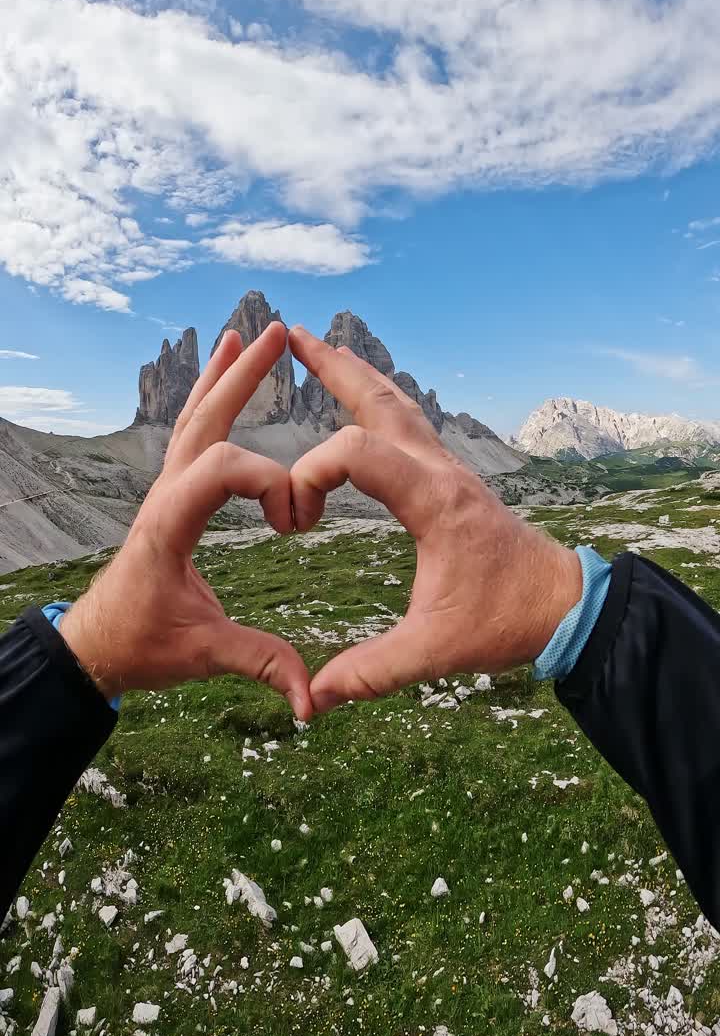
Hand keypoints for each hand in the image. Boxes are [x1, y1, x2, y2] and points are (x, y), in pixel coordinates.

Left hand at [60, 325, 311, 719]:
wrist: (98, 643)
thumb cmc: (143, 645)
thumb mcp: (202, 655)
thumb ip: (259, 664)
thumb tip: (308, 701)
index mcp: (169, 524)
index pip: (222, 467)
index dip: (269, 481)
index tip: (296, 522)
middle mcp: (164, 495)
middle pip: (204, 419)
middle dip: (243, 377)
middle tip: (277, 335)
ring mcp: (165, 489)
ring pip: (194, 419)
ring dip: (224, 377)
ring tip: (248, 335)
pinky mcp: (171, 494)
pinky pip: (191, 436)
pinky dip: (209, 400)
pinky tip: (221, 375)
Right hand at [288, 327, 581, 712]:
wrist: (564, 605)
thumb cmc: (505, 620)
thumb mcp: (436, 651)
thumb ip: (373, 671)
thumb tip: (315, 698)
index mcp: (433, 500)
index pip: (355, 451)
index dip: (310, 476)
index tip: (296, 522)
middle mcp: (440, 471)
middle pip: (381, 401)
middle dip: (335, 369)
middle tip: (295, 337)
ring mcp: (448, 470)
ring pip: (398, 405)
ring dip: (358, 377)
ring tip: (323, 350)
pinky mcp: (451, 480)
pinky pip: (409, 426)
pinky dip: (379, 403)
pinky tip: (365, 406)